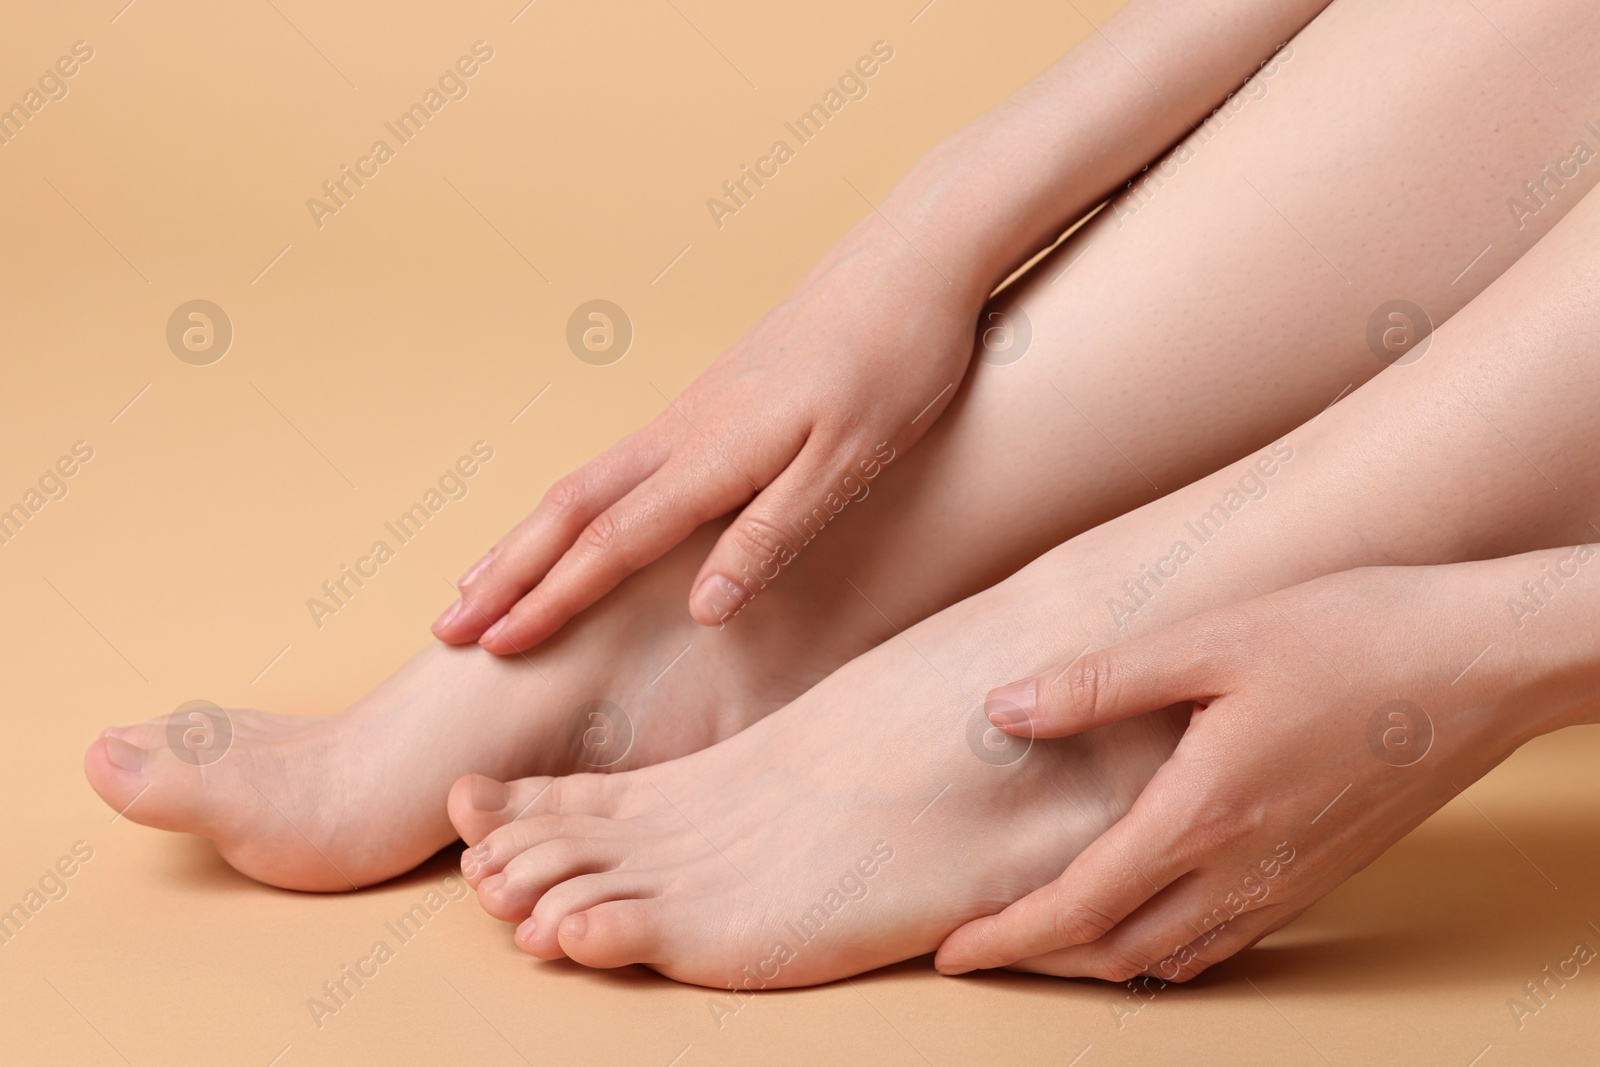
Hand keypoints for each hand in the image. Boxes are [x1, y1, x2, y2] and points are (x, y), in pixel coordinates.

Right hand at [434, 223, 985, 652]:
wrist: (910, 259)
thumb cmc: (894, 362)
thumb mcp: (852, 463)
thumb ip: (773, 535)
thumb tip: (701, 611)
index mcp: (715, 453)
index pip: (612, 542)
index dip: (551, 600)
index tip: (495, 647)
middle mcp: (685, 430)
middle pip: (569, 508)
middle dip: (505, 572)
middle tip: (446, 627)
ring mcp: (691, 410)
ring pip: (583, 481)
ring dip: (524, 537)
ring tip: (478, 581)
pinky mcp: (710, 400)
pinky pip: (616, 463)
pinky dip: (571, 506)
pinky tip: (569, 523)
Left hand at [934, 560, 1582, 981]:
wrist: (1484, 662)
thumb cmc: (1352, 636)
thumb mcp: (1212, 640)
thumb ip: (1098, 683)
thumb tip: (1001, 707)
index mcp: (1204, 814)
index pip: (1079, 907)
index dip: (1007, 939)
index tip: (952, 954)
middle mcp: (1245, 868)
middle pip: (1118, 951)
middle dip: (1040, 961)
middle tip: (981, 949)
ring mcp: (1291, 880)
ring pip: (1175, 957)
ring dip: (1099, 960)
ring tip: (1048, 941)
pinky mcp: (1324, 872)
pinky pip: (1229, 941)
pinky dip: (1167, 950)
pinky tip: (1151, 921)